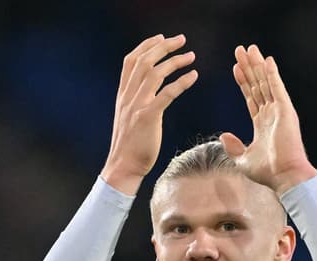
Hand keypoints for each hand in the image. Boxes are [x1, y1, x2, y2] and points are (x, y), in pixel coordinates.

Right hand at [101, 34, 197, 194]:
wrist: (123, 166)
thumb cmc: (130, 146)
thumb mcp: (128, 118)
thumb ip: (135, 102)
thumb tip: (147, 93)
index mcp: (123, 95)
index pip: (130, 61)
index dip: (146, 46)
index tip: (161, 38)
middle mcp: (128, 96)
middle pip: (144, 61)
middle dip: (163, 46)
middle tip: (182, 40)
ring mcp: (137, 106)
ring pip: (154, 73)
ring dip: (174, 61)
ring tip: (191, 56)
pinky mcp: (148, 117)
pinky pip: (166, 94)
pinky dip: (181, 82)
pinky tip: (193, 76)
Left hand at [219, 45, 316, 195]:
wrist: (285, 177)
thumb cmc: (268, 172)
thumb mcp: (243, 160)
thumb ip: (233, 147)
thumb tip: (223, 135)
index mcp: (262, 124)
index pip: (251, 97)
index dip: (243, 81)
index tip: (235, 68)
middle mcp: (271, 114)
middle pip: (257, 85)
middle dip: (249, 67)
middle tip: (240, 50)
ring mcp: (279, 111)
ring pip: (266, 83)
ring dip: (257, 65)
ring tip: (249, 49)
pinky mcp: (286, 111)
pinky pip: (277, 88)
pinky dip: (272, 74)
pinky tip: (267, 60)